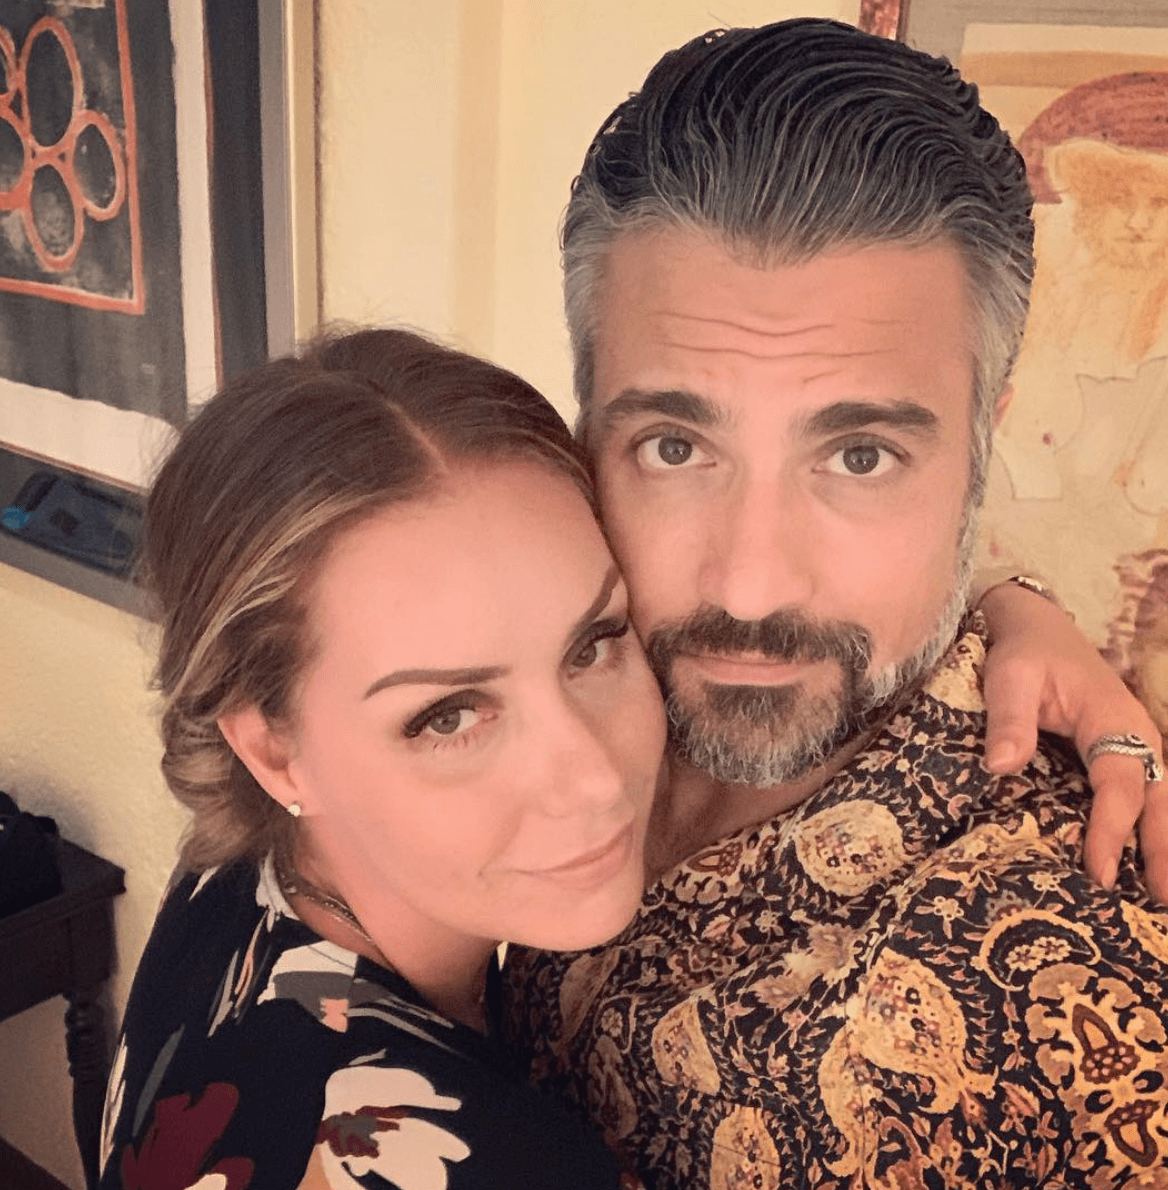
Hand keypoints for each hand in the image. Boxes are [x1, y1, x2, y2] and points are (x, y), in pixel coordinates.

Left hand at [978, 580, 1166, 898]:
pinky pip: (1143, 796)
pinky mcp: (1122, 753)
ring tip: (1160, 898)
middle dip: (1161, 853)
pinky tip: (1140, 865)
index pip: (1119, 785)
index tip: (1098, 872)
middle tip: (1159, 904)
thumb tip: (1002, 767)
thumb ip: (1008, 720)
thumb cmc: (1023, 653)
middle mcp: (1137, 736)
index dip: (1111, 831)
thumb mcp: (1009, 677)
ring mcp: (1135, 745)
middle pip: (1158, 802)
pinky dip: (1148, 829)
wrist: (1035, 627)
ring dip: (1162, 847)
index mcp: (1114, 720)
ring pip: (1159, 803)